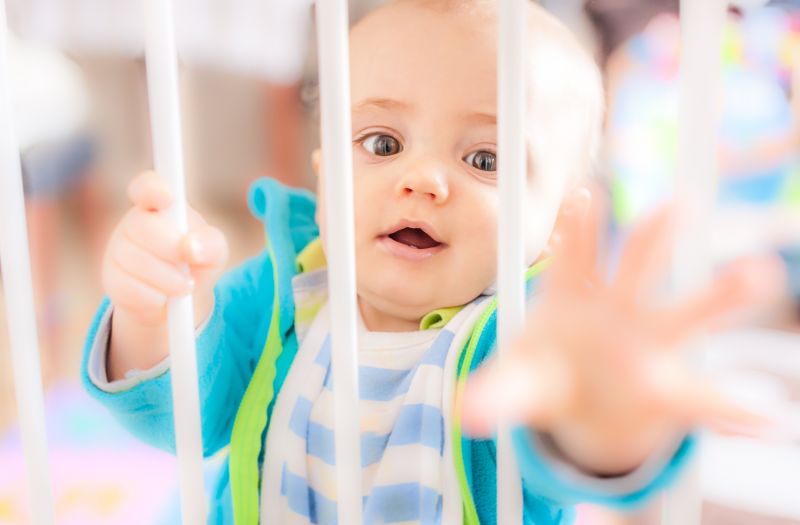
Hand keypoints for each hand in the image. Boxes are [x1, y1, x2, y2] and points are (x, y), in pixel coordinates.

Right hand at [102, 171, 228, 325]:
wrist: (178, 300)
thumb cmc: (197, 263)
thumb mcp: (214, 252)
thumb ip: (211, 243)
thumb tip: (191, 247)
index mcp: (160, 206)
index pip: (147, 186)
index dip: (152, 188)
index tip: (167, 198)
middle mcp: (134, 222)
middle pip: (142, 227)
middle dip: (171, 250)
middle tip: (188, 263)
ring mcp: (118, 249)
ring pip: (136, 262)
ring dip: (168, 280)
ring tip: (184, 285)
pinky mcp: (111, 278)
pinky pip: (130, 289)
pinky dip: (154, 298)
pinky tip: (162, 296)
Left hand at [462, 191, 783, 473]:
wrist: (574, 399)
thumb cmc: (544, 376)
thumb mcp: (518, 387)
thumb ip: (496, 397)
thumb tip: (466, 413)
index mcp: (573, 299)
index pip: (575, 256)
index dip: (580, 227)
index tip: (586, 192)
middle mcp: (618, 311)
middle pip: (639, 267)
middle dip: (655, 237)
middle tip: (677, 205)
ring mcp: (650, 345)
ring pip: (687, 313)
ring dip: (720, 292)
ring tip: (758, 273)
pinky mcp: (670, 391)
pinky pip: (706, 400)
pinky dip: (736, 410)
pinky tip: (766, 418)